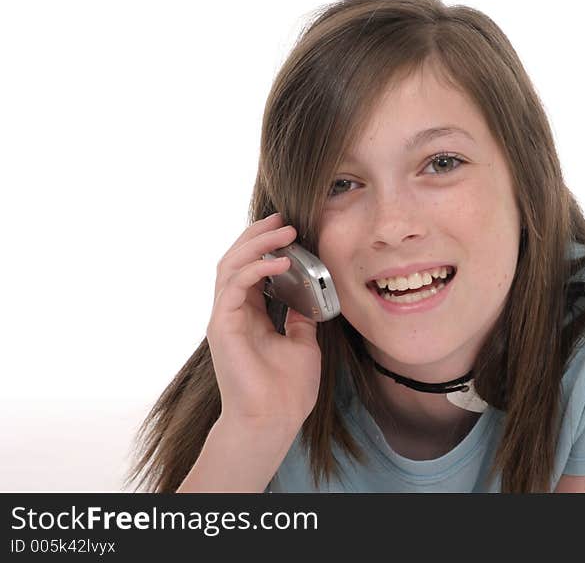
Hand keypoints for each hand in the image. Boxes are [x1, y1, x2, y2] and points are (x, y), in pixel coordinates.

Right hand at [206, 213, 321, 430]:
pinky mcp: (222, 326)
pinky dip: (257, 268)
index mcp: (249, 314)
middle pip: (236, 259)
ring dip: (258, 243)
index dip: (266, 244)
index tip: (288, 226)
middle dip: (259, 235)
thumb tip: (308, 297)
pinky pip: (235, 285)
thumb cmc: (286, 390)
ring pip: (230, 265)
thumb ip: (300, 318)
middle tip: (284, 218)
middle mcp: (232, 312)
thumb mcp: (302, 343)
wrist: (273, 421)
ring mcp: (224, 318)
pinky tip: (282, 261)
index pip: (251, 268)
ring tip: (285, 231)